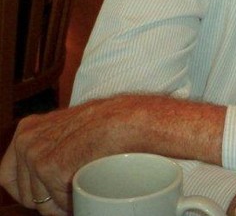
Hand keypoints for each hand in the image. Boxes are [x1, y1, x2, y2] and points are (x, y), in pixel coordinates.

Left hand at [0, 98, 131, 212]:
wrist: (134, 120)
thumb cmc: (114, 125)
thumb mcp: (73, 130)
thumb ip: (54, 145)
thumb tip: (46, 176)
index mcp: (29, 128)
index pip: (9, 175)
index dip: (34, 191)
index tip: (56, 194)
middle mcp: (26, 137)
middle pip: (24, 192)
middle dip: (49, 200)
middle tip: (75, 193)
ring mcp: (35, 152)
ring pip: (39, 202)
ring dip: (62, 203)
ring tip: (86, 189)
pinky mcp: (49, 165)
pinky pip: (55, 202)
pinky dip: (73, 204)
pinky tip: (89, 191)